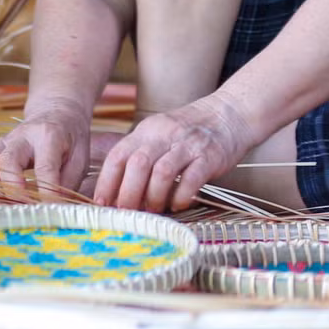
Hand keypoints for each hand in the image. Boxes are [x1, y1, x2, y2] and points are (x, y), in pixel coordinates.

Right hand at [0, 101, 93, 200]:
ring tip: (3, 206)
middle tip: (21, 208)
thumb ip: (67, 184)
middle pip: (6, 161)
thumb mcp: (79, 159)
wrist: (55, 112)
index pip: (44, 167)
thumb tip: (54, 208)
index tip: (48, 210)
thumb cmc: (70, 138)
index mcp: (48, 136)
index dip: (46, 192)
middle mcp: (22, 136)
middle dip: (12, 189)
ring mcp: (4, 141)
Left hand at [91, 95, 256, 212]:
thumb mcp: (157, 136)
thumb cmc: (187, 133)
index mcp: (145, 131)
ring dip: (154, 197)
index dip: (106, 182)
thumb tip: (118, 194)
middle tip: (126, 213)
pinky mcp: (209, 156)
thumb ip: (139, 158)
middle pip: (137, 164)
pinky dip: (181, 196)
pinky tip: (178, 204)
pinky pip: (191, 179)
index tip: (101, 204)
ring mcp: (187, 145)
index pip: (118, 156)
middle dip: (128, 193)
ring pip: (162, 172)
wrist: (227, 114)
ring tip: (153, 210)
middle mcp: (163, 135)